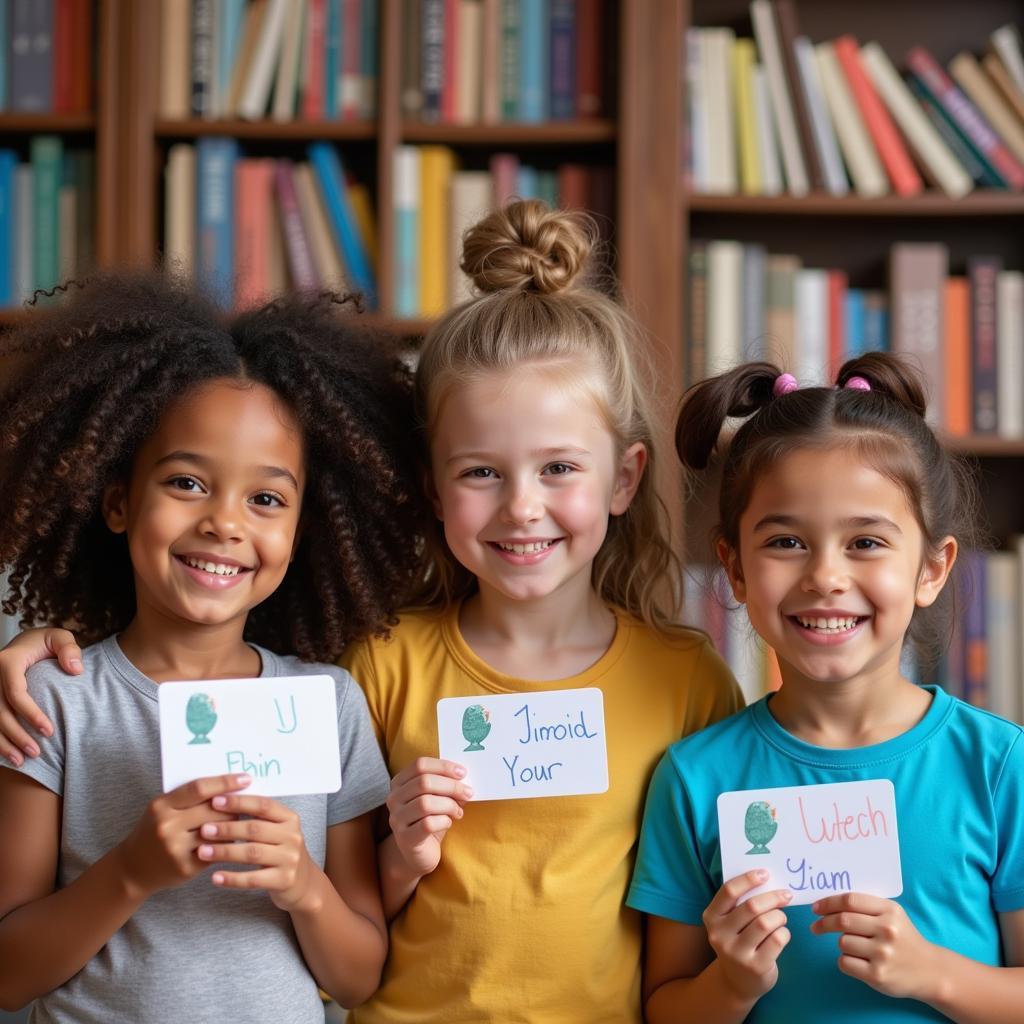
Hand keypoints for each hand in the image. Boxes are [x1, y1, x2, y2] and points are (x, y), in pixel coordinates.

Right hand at [0, 627, 82, 764]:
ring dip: (3, 744)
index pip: (16, 693)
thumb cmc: (46, 644)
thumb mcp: (59, 638)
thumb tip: (75, 670)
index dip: (31, 714)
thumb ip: (69, 649)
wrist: (24, 646)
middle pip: (0, 712)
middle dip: (16, 735)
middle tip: (37, 753)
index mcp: (8, 661)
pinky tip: (9, 756)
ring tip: (21, 761)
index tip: (50, 731)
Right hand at [115, 773, 248, 899]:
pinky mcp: (185, 868)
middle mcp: (167, 826)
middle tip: (248, 801)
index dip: (225, 782)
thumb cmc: (153, 831)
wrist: (132, 869)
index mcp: (161, 806)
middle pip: (213, 810)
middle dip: (234, 805)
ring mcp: (176, 849)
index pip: (199, 788)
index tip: (245, 778)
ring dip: (234, 824)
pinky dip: (227, 843)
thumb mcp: (162, 809)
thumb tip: (228, 784)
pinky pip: (216, 850)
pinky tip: (233, 838)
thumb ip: (188, 798)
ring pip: (217, 831)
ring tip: (243, 819)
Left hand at [197, 792, 315, 911]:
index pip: (263, 805)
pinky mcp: (284, 880)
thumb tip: (223, 798)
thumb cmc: (280, 850)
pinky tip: (215, 877)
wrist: (302, 882)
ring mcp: (289, 859)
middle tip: (204, 829)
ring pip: (252, 853)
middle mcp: (292, 836)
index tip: (214, 801)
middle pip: (255, 829)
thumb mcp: (277, 829)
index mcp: (289, 818)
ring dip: (225, 852)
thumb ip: (257, 817)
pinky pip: (253, 879)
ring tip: (202, 851)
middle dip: (227, 828)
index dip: (239, 802)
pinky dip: (232, 878)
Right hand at [386, 757, 472, 876]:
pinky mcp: (406, 838)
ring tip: (458, 811)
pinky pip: (428, 824)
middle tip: (468, 792)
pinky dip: (444, 821)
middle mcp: (394, 799)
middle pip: (424, 782)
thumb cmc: (429, 820)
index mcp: (399, 783)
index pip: (420, 765)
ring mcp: (397, 819)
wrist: (418, 853)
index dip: (443, 766)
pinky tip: (448, 823)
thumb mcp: (436, 799)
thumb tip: (464, 777)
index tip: (463, 773)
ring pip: (425, 803)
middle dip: (451, 786)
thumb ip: (446, 786)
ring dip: (449, 805)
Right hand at [703, 870, 792, 1003]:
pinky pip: (777, 940)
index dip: (748, 879)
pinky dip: (784, 933)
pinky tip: (781, 934)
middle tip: (786, 894)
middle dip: (773, 897)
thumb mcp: (730, 922)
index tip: (765, 873)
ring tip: (781, 918)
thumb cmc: (737, 940)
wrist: (737, 982)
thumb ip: (740, 903)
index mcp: (711, 917)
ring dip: (779, 916)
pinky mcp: (755, 967)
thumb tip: (766, 879)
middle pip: (752, 907)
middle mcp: (720, 935)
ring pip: (766, 923)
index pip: (728, 891)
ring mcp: (737, 953)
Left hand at [811, 893, 939, 1000]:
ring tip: (857, 948)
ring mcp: (882, 954)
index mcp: (889, 910)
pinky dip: (845, 961)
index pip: (850, 900)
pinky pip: (845, 962)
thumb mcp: (892, 915)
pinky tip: (858, 961)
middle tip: (815, 926)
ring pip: (842, 942)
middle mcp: (887, 930)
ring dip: (842, 944)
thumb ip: (866, 906)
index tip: (816, 908)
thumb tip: (828, 902)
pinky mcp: (878, 975)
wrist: (930, 971)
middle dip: (824, 922)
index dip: (828, 903)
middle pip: (842, 920)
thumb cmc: (903, 938)